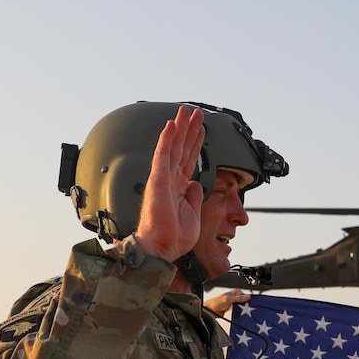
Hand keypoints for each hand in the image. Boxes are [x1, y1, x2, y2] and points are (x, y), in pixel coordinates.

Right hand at [131, 105, 206, 261]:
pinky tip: (171, 125)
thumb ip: (194, 196)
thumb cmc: (173, 237)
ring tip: (186, 111)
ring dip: (180, 128)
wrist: (162, 248)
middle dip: (189, 129)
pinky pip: (163, 155)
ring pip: (173, 147)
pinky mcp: (158, 181)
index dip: (195, 143)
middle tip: (195, 112)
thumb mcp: (193, 214)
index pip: (189, 160)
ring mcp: (163, 179)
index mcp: (178, 188)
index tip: (201, 129)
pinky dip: (166, 139)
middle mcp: (170, 180)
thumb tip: (196, 183)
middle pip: (182, 149)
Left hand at [204, 289, 249, 317]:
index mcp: (235, 292)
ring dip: (242, 311)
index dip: (247, 300)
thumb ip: (238, 298)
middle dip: (245, 306)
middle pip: (245, 302)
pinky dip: (240, 314)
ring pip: (243, 308)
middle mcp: (236, 297)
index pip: (245, 295)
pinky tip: (240, 315)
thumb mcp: (228, 299)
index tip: (248, 304)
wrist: (210, 311)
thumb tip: (248, 296)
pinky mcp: (234, 310)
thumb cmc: (216, 303)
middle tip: (245, 309)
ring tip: (242, 312)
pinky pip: (240, 312)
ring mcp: (235, 304)